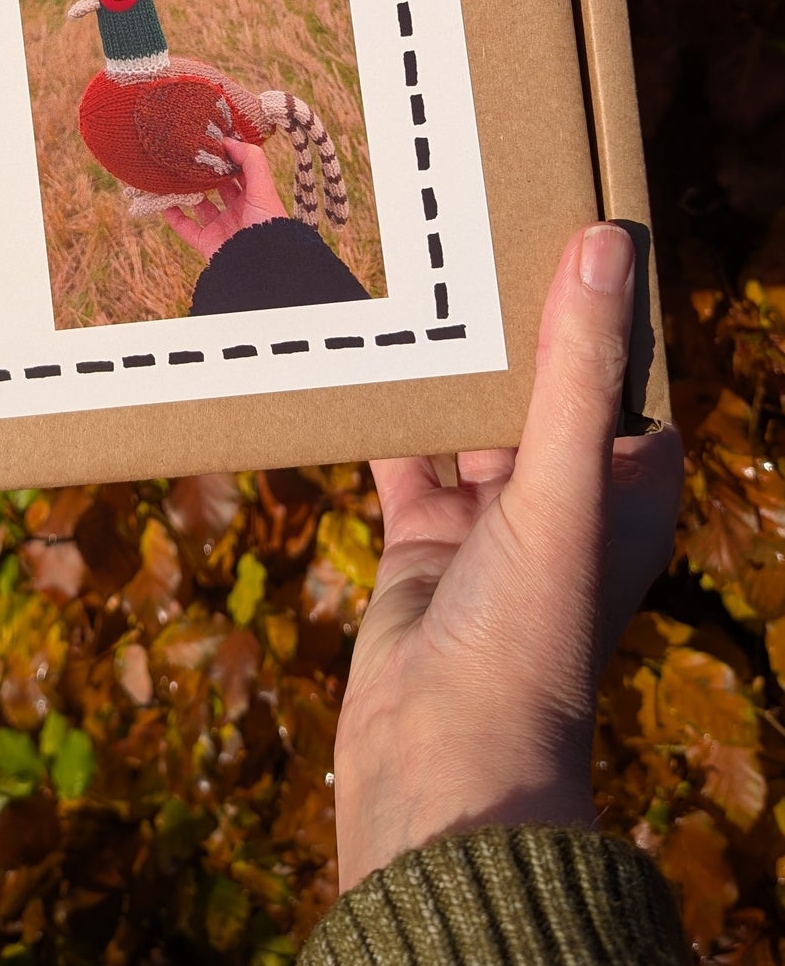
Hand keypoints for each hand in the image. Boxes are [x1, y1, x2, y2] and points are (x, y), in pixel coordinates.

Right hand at [163, 138, 287, 259]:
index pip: (241, 173)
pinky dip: (174, 216)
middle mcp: (239, 212)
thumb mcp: (264, 187)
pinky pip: (186, 228)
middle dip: (206, 173)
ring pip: (201, 206)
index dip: (229, 158)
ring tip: (175, 175)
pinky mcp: (207, 243)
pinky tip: (164, 201)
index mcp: (255, 199)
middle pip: (219, 188)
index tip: (213, 143)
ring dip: (188, 193)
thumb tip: (229, 140)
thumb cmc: (269, 224)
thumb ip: (251, 160)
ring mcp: (222, 228)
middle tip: (191, 155)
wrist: (262, 264)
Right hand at [333, 223, 681, 890]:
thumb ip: (580, 374)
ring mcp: (489, 518)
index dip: (599, 307)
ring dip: (439, 367)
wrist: (442, 751)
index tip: (563, 226)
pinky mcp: (423, 534)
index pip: (623, 375)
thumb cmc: (528, 628)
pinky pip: (402, 458)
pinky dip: (379, 416)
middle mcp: (564, 497)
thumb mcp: (565, 489)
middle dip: (507, 325)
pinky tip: (350, 363)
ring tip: (408, 284)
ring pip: (464, 419)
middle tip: (468, 237)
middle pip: (539, 389)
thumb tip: (605, 248)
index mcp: (625, 487)